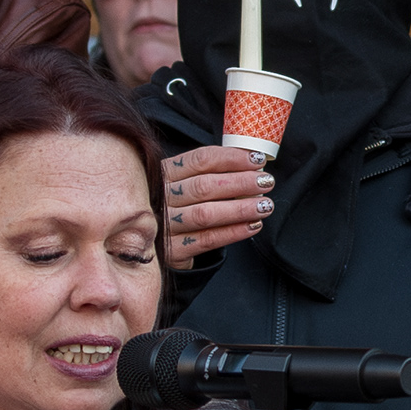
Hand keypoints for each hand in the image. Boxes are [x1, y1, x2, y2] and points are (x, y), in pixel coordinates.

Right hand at [161, 142, 272, 268]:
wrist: (144, 241)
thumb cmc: (173, 205)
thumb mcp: (178, 182)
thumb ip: (206, 171)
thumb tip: (249, 161)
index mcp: (164, 173)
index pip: (200, 160)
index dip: (231, 158)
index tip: (257, 160)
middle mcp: (161, 197)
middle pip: (204, 186)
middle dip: (240, 183)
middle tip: (266, 181)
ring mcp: (164, 225)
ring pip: (206, 214)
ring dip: (240, 209)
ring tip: (265, 205)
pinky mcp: (172, 251)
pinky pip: (207, 240)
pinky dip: (233, 232)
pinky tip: (253, 225)